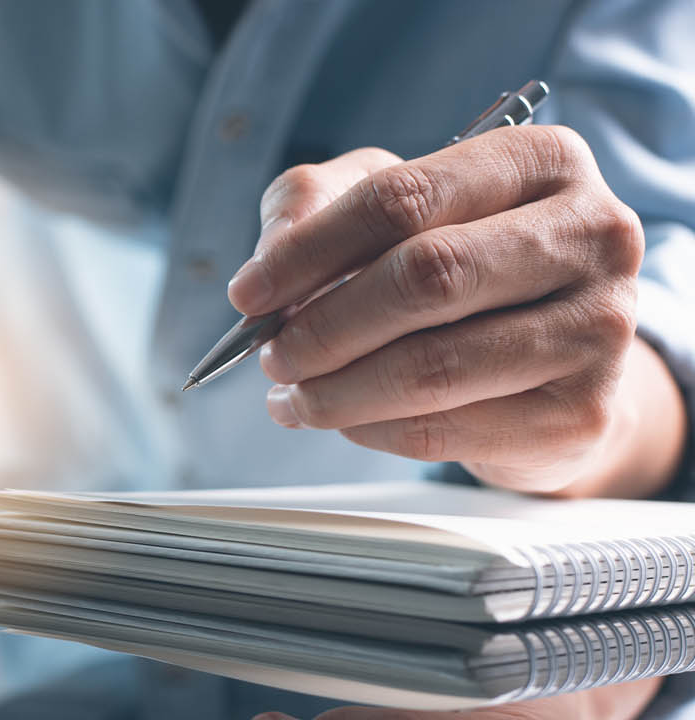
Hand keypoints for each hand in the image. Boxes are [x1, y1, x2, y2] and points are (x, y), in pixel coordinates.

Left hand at [234, 130, 682, 497]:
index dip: (309, 251)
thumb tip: (269, 261)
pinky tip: (347, 419)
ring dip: (336, 391)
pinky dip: (372, 430)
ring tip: (293, 397)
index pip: (404, 199)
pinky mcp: (582, 412)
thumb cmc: (464, 269)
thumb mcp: (390, 209)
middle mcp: (592, 235)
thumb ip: (317, 205)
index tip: (249, 294)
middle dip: (323, 327)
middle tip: (272, 356)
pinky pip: (445, 429)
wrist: (555, 361)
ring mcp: (599, 327)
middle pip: (425, 279)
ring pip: (431, 366)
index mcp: (543, 161)